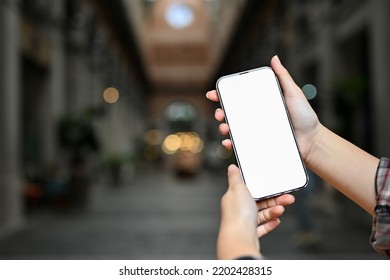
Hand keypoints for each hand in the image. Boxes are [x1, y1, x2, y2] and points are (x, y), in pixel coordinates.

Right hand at [206, 55, 320, 160]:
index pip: (238, 97)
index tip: (214, 93)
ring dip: (224, 127)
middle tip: (220, 113)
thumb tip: (274, 58)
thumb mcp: (294, 93)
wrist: (312, 141)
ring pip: (233, 129)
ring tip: (225, 127)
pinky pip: (241, 145)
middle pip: (232, 113)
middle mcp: (256, 117)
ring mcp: (256, 132)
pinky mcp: (258, 145)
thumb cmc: (305, 116)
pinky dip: (231, 144)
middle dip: (220, 112)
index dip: (223, 95)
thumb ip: (283, 77)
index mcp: (261, 103)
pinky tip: (229, 142)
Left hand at [217, 164, 294, 258]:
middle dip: (274, 200)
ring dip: (273, 211)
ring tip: (282, 209)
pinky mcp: (250, 234)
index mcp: (234, 197)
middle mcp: (238, 210)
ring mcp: (243, 222)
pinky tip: (277, 220)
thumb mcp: (237, 188)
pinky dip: (269, 224)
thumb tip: (232, 167)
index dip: (263, 187)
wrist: (239, 238)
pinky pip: (262, 228)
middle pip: (258, 202)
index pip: (250, 189)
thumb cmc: (238, 214)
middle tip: (288, 197)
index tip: (274, 186)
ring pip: (261, 215)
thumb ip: (235, 177)